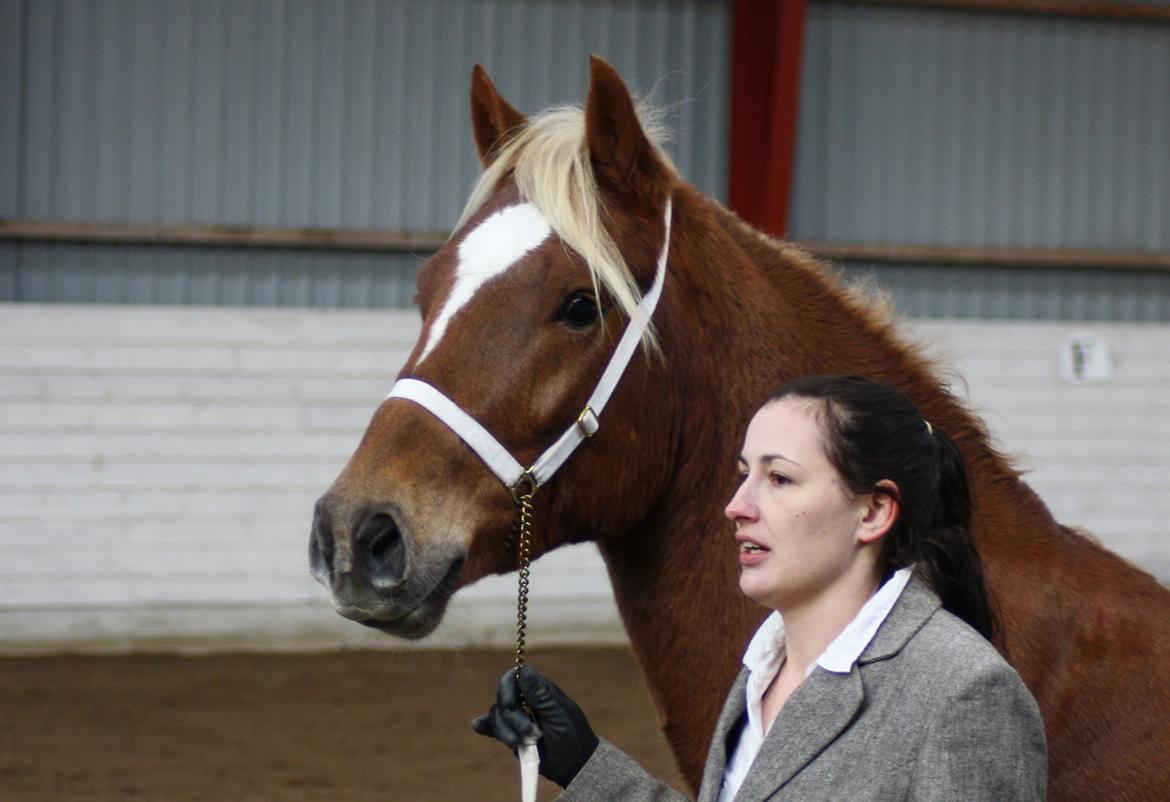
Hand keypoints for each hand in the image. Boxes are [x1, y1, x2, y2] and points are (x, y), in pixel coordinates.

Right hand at [471, 665, 599, 787]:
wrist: (574, 764)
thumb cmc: (572, 735)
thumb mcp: (558, 714)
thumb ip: (540, 694)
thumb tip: (524, 669)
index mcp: (538, 691)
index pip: (513, 679)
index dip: (507, 689)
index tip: (511, 705)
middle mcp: (525, 701)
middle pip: (503, 700)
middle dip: (512, 719)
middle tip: (530, 733)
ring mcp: (518, 718)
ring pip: (497, 717)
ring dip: (506, 731)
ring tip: (521, 743)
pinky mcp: (513, 734)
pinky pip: (494, 728)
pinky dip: (486, 727)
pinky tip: (478, 726)